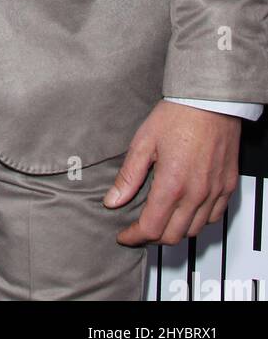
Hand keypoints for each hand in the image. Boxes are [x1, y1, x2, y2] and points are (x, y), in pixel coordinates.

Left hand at [103, 100, 240, 245]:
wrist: (210, 102)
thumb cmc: (177, 116)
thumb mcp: (143, 142)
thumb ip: (128, 176)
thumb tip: (112, 201)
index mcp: (171, 184)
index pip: (151, 228)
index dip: (134, 237)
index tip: (124, 235)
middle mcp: (196, 194)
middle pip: (173, 236)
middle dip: (152, 237)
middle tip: (138, 228)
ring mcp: (214, 192)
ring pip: (194, 230)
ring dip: (174, 231)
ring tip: (160, 219)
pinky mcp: (227, 187)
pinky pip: (213, 217)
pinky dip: (197, 221)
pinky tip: (185, 210)